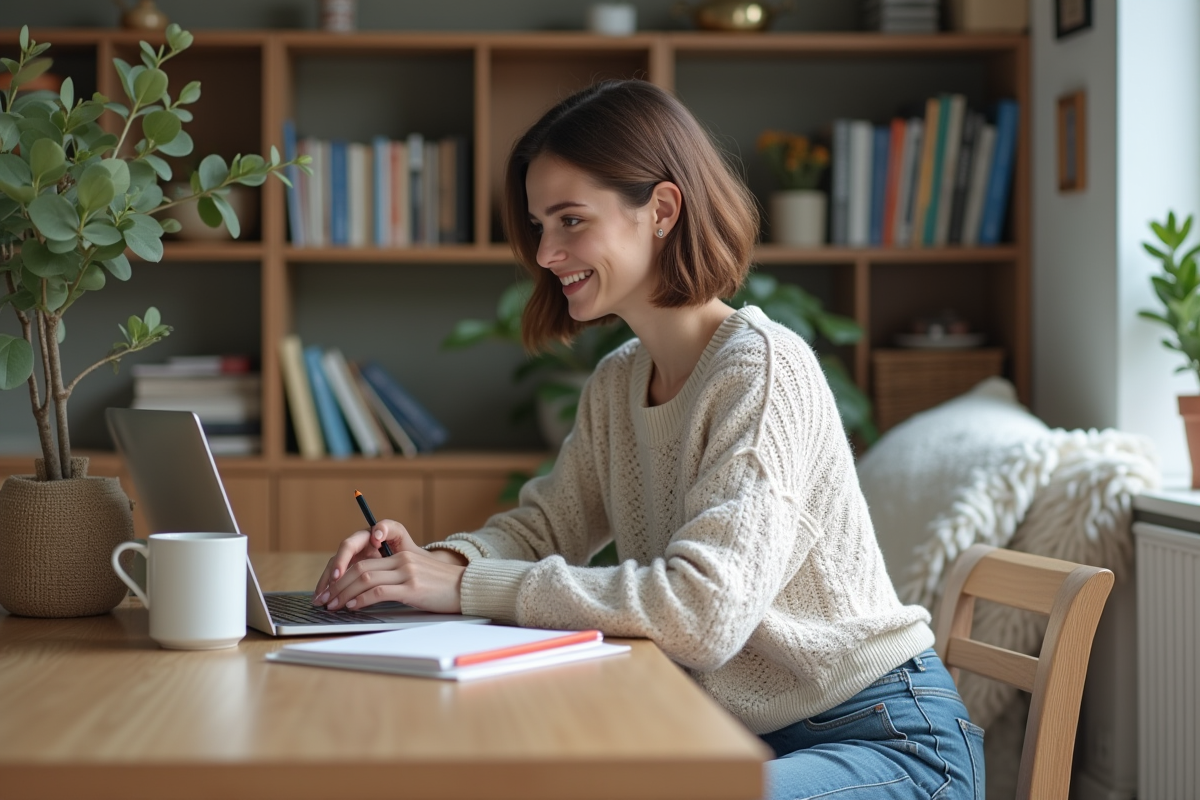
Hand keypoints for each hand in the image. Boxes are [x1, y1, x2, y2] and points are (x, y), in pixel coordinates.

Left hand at [311, 519, 466, 613]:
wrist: (468, 589)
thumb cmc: (443, 588)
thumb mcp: (418, 576)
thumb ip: (396, 578)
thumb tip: (369, 593)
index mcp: (402, 555)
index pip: (364, 562)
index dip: (342, 576)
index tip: (330, 590)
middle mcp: (402, 560)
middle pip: (360, 568)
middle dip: (337, 585)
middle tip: (325, 599)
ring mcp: (407, 573)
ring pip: (365, 578)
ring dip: (344, 593)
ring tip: (334, 605)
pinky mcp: (412, 588)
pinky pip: (379, 591)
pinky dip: (361, 599)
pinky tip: (353, 606)